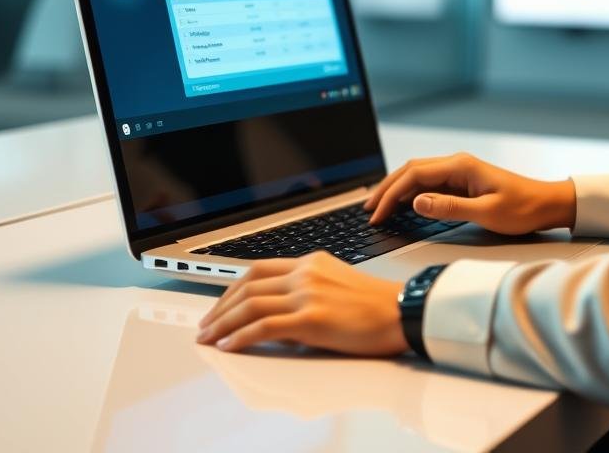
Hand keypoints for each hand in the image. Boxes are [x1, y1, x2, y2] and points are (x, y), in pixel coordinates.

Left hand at [195, 250, 407, 356]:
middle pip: (248, 285)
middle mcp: (305, 274)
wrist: (402, 311)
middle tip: (206, 324)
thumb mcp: (337, 285)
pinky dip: (241, 336)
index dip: (232, 288)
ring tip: (209, 337)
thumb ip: (308, 291)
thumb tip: (282, 314)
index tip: (220, 304)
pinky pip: (264, 326)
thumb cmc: (377, 306)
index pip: (259, 269)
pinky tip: (230, 345)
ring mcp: (307, 294)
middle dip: (220, 306)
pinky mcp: (311, 318)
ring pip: (250, 304)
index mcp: (311, 263)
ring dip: (223, 322)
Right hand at [363, 151, 575, 234]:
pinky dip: (410, 193)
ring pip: (417, 176)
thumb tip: (416, 201)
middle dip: (386, 188)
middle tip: (367, 209)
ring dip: (396, 189)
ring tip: (377, 206)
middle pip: (410, 171)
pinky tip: (401, 204)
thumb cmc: (523, 208)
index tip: (377, 214)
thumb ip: (450, 208)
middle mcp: (456, 164)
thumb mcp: (486, 212)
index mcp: (460, 166)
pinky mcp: (462, 183)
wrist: (547, 204)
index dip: (391, 194)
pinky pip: (429, 184)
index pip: (414, 175)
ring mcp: (459, 173)